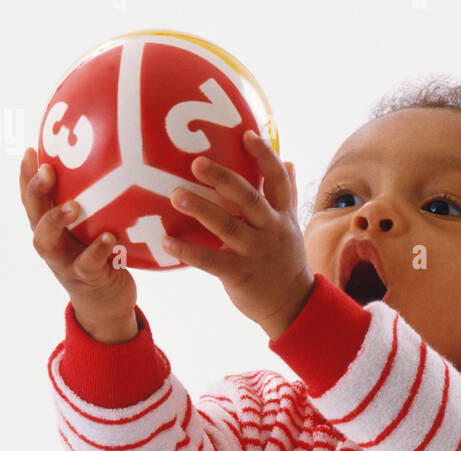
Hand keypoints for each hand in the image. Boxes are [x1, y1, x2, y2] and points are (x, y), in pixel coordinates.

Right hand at [20, 147, 138, 338]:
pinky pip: (88, 263)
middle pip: (33, 214)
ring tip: (72, 205)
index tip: (31, 150)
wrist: (107, 305)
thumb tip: (114, 167)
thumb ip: (95, 205)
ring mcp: (65, 262)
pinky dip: (98, 250)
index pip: (31, 198)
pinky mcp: (86, 279)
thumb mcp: (93, 229)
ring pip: (48, 241)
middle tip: (47, 169)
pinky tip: (110, 236)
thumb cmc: (101, 258)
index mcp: (50, 227)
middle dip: (35, 190)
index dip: (26, 175)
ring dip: (56, 220)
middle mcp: (51, 243)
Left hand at [164, 129, 314, 340]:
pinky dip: (188, 251)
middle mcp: (270, 231)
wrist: (293, 305)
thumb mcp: (292, 227)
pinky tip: (167, 241)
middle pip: (249, 199)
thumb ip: (288, 195)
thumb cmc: (285, 261)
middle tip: (197, 163)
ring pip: (227, 227)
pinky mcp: (239, 275)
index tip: (247, 134)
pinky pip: (210, 261)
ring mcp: (255, 253)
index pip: (277, 181)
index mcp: (281, 217)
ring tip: (176, 195)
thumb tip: (290, 162)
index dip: (265, 156)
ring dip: (201, 209)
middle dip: (224, 179)